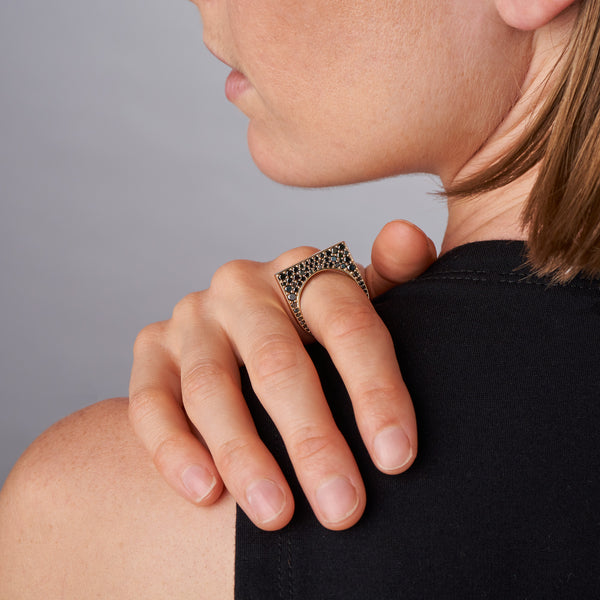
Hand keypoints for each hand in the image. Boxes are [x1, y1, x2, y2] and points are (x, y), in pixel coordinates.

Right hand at [128, 220, 436, 529]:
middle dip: (311, 440)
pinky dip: (173, 450)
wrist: (243, 329)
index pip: (347, 325)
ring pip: (211, 388)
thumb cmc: (317, 326)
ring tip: (277, 515)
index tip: (397, 459)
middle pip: (277, 362)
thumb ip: (391, 272)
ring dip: (243, 456)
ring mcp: (193, 317)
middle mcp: (243, 287)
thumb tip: (408, 236)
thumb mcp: (358, 298)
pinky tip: (205, 494)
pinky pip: (150, 402)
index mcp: (303, 271)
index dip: (375, 391)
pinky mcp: (151, 349)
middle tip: (343, 508)